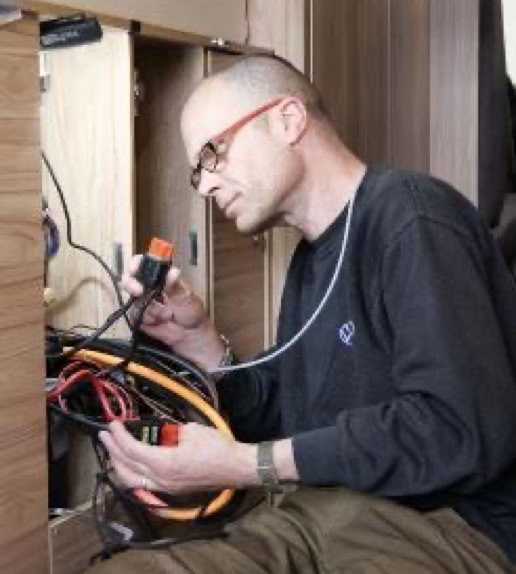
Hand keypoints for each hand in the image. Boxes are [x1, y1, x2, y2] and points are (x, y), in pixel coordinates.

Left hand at [99, 421, 258, 492]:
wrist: (235, 467)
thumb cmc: (216, 448)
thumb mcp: (190, 431)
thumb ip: (168, 432)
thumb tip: (157, 432)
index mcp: (164, 463)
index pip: (131, 449)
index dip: (119, 436)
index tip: (112, 424)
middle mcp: (160, 479)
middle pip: (127, 466)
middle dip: (112, 449)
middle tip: (104, 435)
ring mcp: (165, 488)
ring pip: (131, 480)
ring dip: (118, 464)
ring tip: (112, 450)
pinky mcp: (171, 490)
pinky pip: (142, 485)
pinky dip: (131, 475)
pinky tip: (129, 466)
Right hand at [121, 256, 223, 370]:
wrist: (191, 337)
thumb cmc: (192, 313)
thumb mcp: (187, 298)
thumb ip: (176, 286)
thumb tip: (172, 271)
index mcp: (162, 278)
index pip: (144, 264)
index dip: (136, 264)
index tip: (135, 268)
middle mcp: (149, 288)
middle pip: (130, 279)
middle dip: (132, 284)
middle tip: (139, 291)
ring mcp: (143, 303)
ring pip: (134, 299)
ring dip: (150, 308)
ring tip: (167, 315)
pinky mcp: (139, 318)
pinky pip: (135, 315)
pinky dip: (148, 319)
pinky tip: (159, 322)